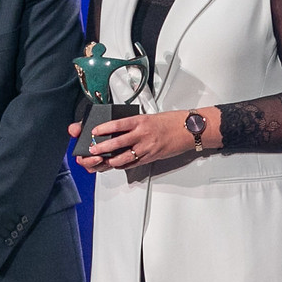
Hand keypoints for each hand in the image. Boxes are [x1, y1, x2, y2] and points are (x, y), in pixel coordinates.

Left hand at [77, 109, 203, 172]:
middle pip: (117, 142)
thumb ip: (134, 124)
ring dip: (111, 160)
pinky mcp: (151, 157)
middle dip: (102, 147)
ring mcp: (147, 147)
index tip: (94, 131)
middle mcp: (143, 134)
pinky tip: (116, 164)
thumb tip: (118, 129)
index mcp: (141, 121)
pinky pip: (134, 163)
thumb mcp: (150, 117)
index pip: (118, 124)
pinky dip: (123, 164)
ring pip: (124, 156)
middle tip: (92, 149)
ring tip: (102, 160)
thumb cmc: (171, 122)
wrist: (188, 129)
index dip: (104, 128)